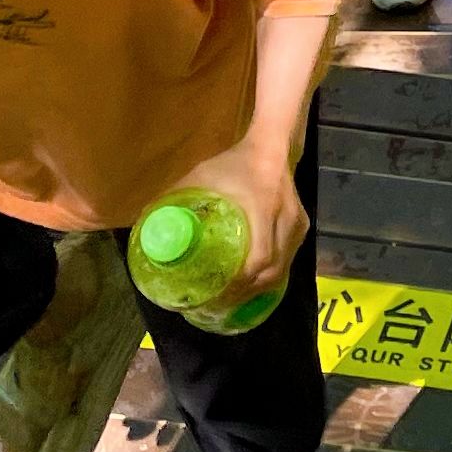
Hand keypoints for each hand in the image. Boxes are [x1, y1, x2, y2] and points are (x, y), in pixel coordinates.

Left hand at [173, 137, 307, 300]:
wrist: (272, 145)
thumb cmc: (234, 162)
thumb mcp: (202, 176)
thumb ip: (177, 201)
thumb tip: (151, 233)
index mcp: (263, 209)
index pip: (257, 260)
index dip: (237, 285)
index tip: (213, 296)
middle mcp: (286, 222)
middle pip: (271, 273)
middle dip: (245, 295)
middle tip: (217, 306)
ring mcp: (297, 227)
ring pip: (281, 271)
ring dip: (257, 290)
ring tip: (231, 301)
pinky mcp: (300, 228)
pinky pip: (286, 261)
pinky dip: (267, 277)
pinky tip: (250, 284)